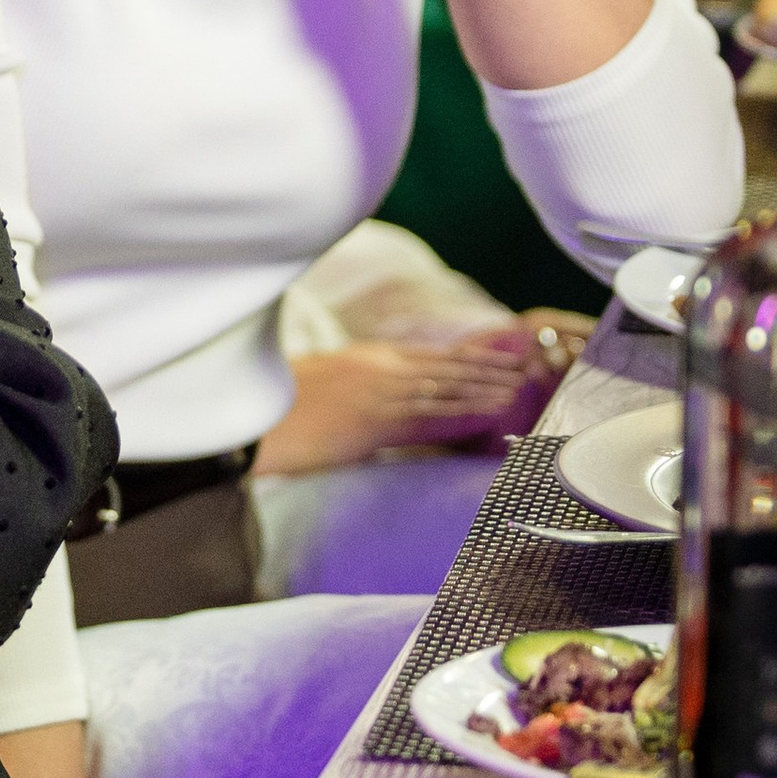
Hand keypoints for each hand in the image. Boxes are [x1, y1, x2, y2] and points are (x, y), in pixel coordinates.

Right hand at [254, 328, 572, 476]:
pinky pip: (429, 419)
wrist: (247, 422)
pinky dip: (463, 416)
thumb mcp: (320, 387)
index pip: (429, 356)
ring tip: (520, 391)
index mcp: (365, 359)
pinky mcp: (373, 421)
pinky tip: (488, 418)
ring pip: (445, 390)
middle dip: (489, 369)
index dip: (470, 356)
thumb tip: (374, 400)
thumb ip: (354, 386)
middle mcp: (378, 370)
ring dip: (486, 390)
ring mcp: (378, 394)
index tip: (501, 356)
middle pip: (446, 368)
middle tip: (529, 369)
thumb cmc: (273, 409)